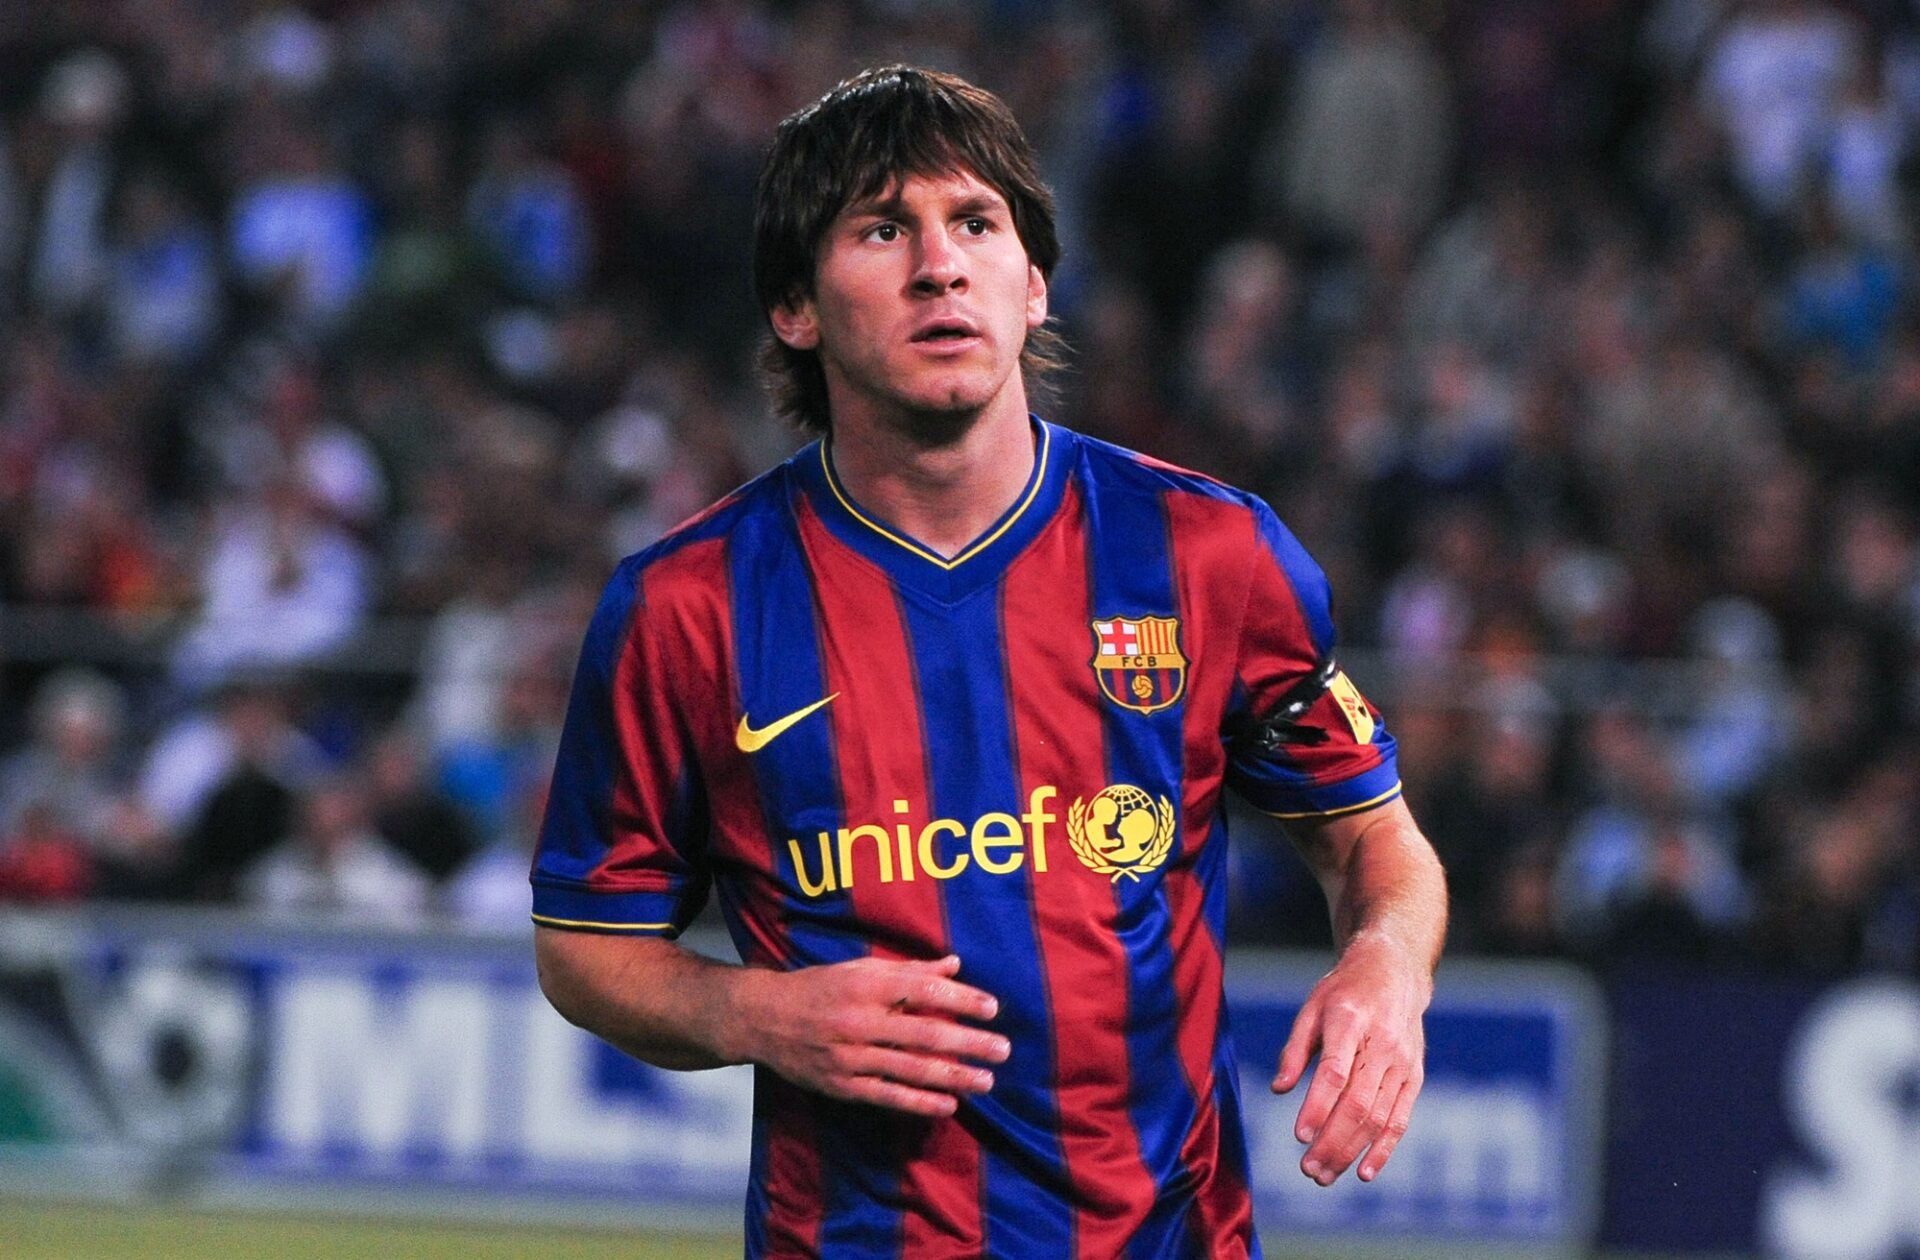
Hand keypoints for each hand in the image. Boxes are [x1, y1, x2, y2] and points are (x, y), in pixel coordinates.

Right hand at [732, 953, 1008, 1116]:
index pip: (922, 990)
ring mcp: (849, 1055)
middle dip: (968, 1042)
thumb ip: (908, 970)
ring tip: (986, 1080)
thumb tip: (955, 965)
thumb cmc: (819, 987)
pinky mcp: (841, 1085)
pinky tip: (949, 1104)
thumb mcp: (860, 969)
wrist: (762, 1018)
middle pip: (923, 1032)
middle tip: (1003, 1050)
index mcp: (865, 984)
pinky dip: (920, 1102)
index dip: (960, 999)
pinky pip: (888, 1095)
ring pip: (910, 1068)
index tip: (992, 1008)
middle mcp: (858, 1019)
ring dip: (953, 1076)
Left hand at [1271, 933, 1429, 1185]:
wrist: (1395, 972)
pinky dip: (1384, 1149)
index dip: (1318, 1107)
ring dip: (1351, 1151)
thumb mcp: (1311, 1008)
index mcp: (1350, 1022)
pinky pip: (1400, 1119)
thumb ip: (1294, 1049)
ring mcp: (1402, 1062)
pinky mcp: (1414, 1077)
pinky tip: (1364, 1171)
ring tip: (1324, 1175)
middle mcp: (1381, 1044)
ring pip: (1378, 1117)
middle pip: (1358, 1103)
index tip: (1300, 1136)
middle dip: (1332, 1142)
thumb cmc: (1344, 992)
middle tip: (1307, 1169)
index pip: (1335, 1072)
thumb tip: (1279, 1090)